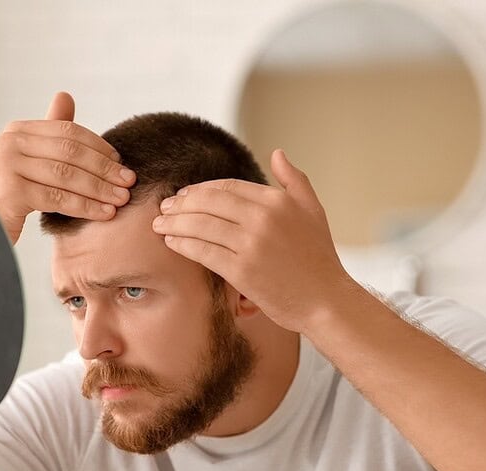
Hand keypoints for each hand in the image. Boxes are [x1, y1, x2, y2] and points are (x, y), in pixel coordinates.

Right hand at [0, 92, 136, 243]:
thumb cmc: (8, 197)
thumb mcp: (29, 161)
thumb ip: (50, 134)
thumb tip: (65, 95)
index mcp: (17, 131)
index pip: (68, 132)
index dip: (99, 147)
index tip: (122, 163)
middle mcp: (10, 142)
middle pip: (71, 152)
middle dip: (104, 168)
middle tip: (129, 182)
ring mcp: (8, 165)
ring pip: (68, 175)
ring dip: (100, 188)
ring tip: (122, 199)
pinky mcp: (11, 191)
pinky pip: (59, 198)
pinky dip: (86, 206)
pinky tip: (105, 213)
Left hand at [151, 149, 352, 333]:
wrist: (326, 302)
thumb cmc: (319, 259)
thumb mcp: (313, 211)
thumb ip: (295, 180)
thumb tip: (277, 153)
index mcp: (278, 201)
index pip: (227, 186)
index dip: (200, 189)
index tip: (185, 195)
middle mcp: (263, 218)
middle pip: (208, 202)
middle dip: (181, 203)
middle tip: (164, 207)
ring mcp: (251, 244)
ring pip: (201, 225)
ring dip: (174, 222)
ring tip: (159, 224)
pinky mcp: (241, 271)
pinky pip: (202, 251)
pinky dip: (182, 244)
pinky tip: (171, 242)